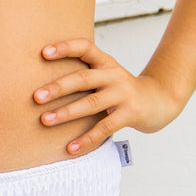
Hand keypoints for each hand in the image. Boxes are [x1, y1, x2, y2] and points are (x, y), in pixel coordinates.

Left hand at [33, 38, 181, 155]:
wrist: (159, 101)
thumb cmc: (121, 89)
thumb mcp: (106, 74)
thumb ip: (84, 73)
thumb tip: (45, 82)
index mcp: (105, 62)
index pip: (85, 47)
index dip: (65, 48)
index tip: (43, 53)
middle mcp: (114, 75)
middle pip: (83, 79)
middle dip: (58, 88)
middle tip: (36, 97)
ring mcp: (123, 95)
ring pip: (91, 104)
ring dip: (66, 113)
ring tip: (45, 120)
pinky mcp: (129, 114)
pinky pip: (104, 128)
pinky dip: (86, 139)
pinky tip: (70, 148)